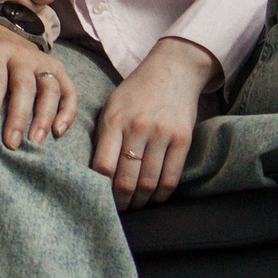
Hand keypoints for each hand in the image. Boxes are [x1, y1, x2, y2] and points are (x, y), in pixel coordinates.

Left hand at [0, 25, 79, 146]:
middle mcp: (21, 53)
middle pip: (25, 85)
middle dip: (19, 115)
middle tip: (11, 144)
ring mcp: (42, 61)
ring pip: (50, 87)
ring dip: (45, 115)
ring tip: (36, 143)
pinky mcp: (57, 69)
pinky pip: (69, 90)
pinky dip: (68, 110)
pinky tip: (58, 131)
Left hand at [90, 38, 217, 208]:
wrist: (173, 69)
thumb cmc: (136, 92)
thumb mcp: (111, 106)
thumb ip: (103, 137)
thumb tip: (94, 173)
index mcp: (114, 121)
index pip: (103, 167)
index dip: (100, 189)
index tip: (99, 197)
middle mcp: (138, 128)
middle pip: (126, 180)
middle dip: (121, 202)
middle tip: (118, 208)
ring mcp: (162, 134)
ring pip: (148, 183)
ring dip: (141, 201)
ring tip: (136, 204)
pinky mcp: (183, 138)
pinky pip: (171, 177)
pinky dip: (162, 194)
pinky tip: (154, 197)